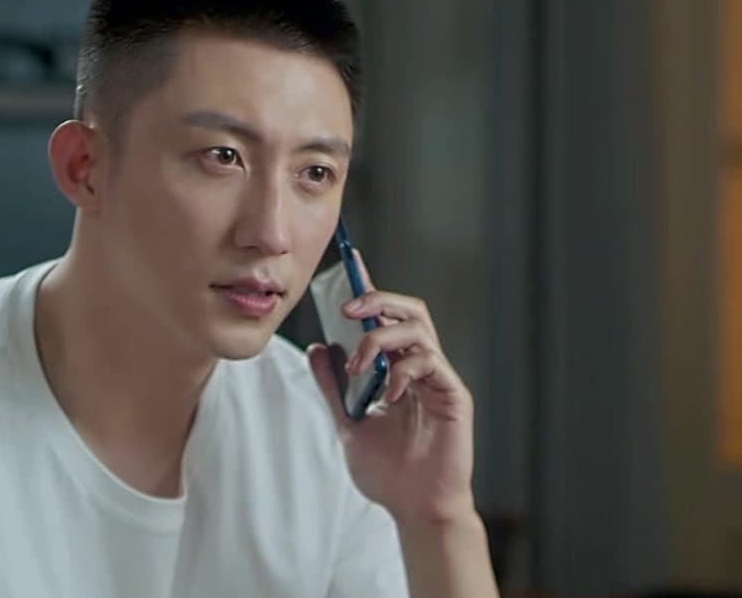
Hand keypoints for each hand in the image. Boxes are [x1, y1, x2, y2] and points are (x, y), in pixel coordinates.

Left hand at [307, 250, 475, 524]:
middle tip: (346, 310)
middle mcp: (420, 367)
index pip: (385, 318)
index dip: (370, 287)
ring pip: (419, 330)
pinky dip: (403, 371)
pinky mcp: (453, 397)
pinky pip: (431, 363)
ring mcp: (438, 379)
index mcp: (396, 368)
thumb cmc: (388, 472)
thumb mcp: (347, 423)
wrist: (413, 510)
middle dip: (377, 300)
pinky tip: (386, 395)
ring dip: (382, 339)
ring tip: (360, 366)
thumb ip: (334, 386)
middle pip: (409, 310)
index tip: (350, 261)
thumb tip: (317, 347)